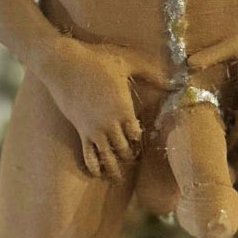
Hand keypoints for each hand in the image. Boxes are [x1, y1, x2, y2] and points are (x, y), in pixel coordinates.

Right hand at [33, 36, 143, 178]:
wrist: (63, 64)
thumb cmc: (96, 60)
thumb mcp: (126, 63)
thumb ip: (151, 73)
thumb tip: (173, 80)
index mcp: (123, 109)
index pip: (137, 135)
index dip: (140, 140)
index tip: (140, 139)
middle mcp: (110, 124)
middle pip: (124, 150)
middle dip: (129, 155)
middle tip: (132, 158)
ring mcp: (93, 129)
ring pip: (107, 158)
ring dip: (114, 168)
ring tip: (118, 176)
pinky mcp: (80, 131)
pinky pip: (88, 156)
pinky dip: (94, 167)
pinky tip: (97, 172)